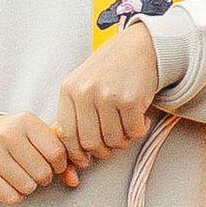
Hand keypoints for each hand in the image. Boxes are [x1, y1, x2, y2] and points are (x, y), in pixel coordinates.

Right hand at [0, 111, 77, 204]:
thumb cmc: (18, 138)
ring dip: (31, 187)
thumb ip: (62, 155)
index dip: (61, 165)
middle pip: (42, 172)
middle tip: (39, 172)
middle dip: (46, 177)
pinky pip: (11, 197)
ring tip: (25, 177)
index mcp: (25, 121)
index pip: (56, 152)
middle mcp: (6, 135)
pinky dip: (16, 195)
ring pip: (27, 187)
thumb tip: (74, 180)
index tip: (55, 165)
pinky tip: (13, 184)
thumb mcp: (39, 136)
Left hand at [55, 18, 160, 163]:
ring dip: (122, 140)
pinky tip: (140, 118)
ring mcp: (107, 95)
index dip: (76, 153)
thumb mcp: (82, 85)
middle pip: (90, 143)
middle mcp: (85, 92)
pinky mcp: (130, 100)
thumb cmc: (110, 70)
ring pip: (113, 141)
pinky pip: (133, 132)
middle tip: (111, 143)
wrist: (139, 47)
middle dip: (102, 150)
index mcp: (68, 90)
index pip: (65, 135)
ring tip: (126, 125)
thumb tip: (73, 154)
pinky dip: (139, 130)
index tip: (84, 159)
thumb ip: (74, 113)